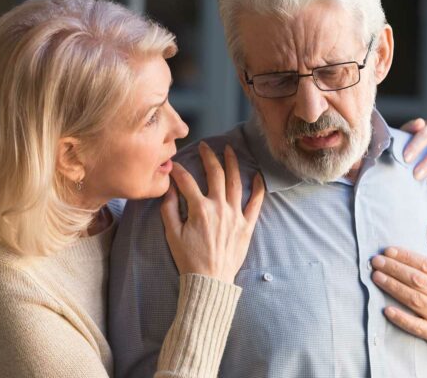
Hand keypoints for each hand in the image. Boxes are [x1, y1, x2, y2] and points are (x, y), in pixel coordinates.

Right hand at [161, 142, 264, 283]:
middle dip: (209, 156)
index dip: (179, 170)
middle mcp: (219, 208)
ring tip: (229, 150)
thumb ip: (169, 207)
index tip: (174, 165)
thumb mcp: (172, 234)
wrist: (210, 281)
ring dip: (232, 163)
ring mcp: (235, 216)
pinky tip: (257, 175)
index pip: (187, 181)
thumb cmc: (188, 259)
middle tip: (205, 146)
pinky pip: (256, 203)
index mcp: (200, 209)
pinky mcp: (246, 225)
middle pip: (215, 174)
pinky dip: (258, 188)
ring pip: (236, 182)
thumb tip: (169, 187)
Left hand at [370, 224, 426, 350]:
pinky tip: (387, 311)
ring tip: (376, 277)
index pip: (425, 265)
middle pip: (417, 280)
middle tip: (375, 261)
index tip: (388, 250)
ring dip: (394, 288)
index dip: (405, 257)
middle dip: (394, 269)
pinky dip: (402, 318)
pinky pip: (417, 326)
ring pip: (414, 299)